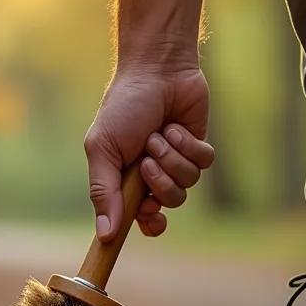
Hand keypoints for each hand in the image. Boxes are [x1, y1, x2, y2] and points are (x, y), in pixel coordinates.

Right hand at [84, 66, 213, 239]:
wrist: (155, 71)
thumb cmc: (124, 108)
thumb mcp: (103, 149)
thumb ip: (103, 192)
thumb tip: (105, 234)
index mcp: (125, 178)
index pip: (139, 216)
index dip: (149, 224)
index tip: (150, 219)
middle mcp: (152, 173)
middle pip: (166, 204)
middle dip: (159, 184)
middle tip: (147, 161)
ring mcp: (177, 160)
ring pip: (186, 185)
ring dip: (172, 159)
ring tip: (160, 135)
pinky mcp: (198, 147)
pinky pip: (203, 163)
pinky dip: (188, 145)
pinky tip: (175, 127)